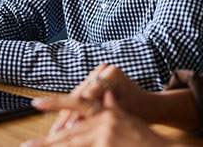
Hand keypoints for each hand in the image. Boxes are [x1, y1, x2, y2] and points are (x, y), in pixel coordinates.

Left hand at [22, 94, 174, 146]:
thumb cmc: (146, 139)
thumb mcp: (127, 119)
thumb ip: (112, 109)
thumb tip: (103, 96)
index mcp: (106, 111)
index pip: (76, 104)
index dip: (55, 103)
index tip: (35, 103)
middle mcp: (104, 120)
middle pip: (69, 132)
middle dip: (48, 141)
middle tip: (26, 146)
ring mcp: (105, 135)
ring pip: (72, 144)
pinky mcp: (106, 145)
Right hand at [33, 64, 150, 132]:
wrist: (148, 105)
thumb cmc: (140, 110)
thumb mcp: (123, 114)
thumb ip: (101, 115)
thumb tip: (76, 124)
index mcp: (112, 73)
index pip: (89, 94)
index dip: (75, 112)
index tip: (64, 128)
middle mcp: (102, 70)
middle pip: (79, 95)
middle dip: (66, 116)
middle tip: (55, 133)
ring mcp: (97, 75)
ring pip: (76, 98)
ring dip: (64, 116)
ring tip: (54, 133)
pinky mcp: (93, 82)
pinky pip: (79, 99)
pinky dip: (71, 114)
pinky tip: (61, 128)